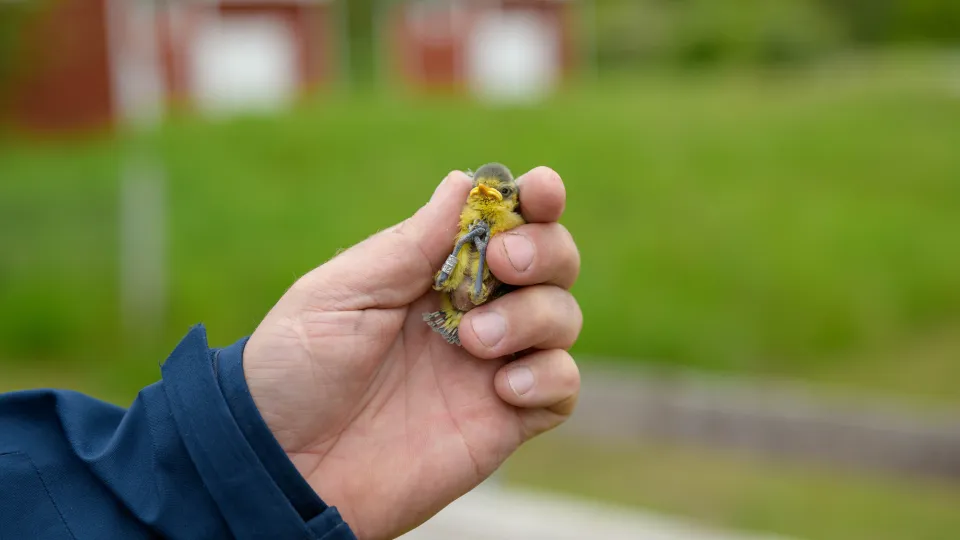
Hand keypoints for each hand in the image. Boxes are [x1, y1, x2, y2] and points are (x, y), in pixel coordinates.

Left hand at [243, 167, 581, 539]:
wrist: (284, 466)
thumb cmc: (295, 370)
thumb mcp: (343, 292)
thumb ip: (411, 243)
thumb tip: (466, 182)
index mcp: (433, 272)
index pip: (504, 223)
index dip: (534, 200)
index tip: (540, 191)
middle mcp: (473, 311)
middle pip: (551, 262)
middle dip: (544, 250)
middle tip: (503, 264)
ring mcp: (491, 365)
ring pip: (562, 317)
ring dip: (532, 315)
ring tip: (474, 340)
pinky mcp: (504, 419)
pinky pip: (561, 385)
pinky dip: (548, 375)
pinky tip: (501, 388)